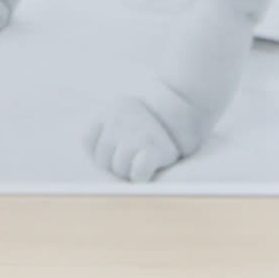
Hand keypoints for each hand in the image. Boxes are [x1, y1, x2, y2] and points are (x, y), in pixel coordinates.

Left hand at [87, 87, 204, 182]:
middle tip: (133, 160)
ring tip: (143, 162)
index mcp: (111, 112)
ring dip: (130, 172)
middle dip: (115, 166)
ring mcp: (136, 137)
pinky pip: (138, 174)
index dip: (99, 151)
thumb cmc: (160, 114)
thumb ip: (112, 125)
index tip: (115, 150)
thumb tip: (95, 151)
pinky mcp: (154, 150)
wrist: (189, 100)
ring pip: (119, 169)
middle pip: (102, 160)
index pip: (88, 141)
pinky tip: (149, 170)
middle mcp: (118, 123)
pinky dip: (142, 177)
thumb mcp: (129, 109)